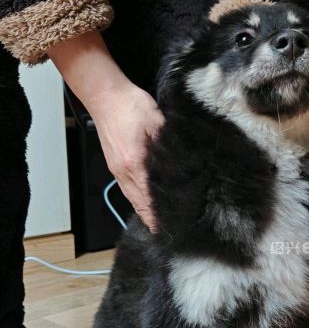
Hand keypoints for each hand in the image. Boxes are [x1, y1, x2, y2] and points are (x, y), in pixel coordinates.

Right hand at [88, 83, 163, 231]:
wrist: (105, 95)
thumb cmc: (130, 105)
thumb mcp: (158, 122)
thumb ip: (171, 145)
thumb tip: (184, 163)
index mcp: (136, 163)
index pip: (150, 198)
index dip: (160, 214)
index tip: (171, 226)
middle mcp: (124, 171)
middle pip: (140, 205)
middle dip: (153, 220)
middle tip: (168, 231)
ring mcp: (117, 170)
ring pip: (132, 199)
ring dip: (145, 212)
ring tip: (158, 225)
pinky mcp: (115, 165)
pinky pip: (127, 189)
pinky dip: (137, 200)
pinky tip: (146, 205)